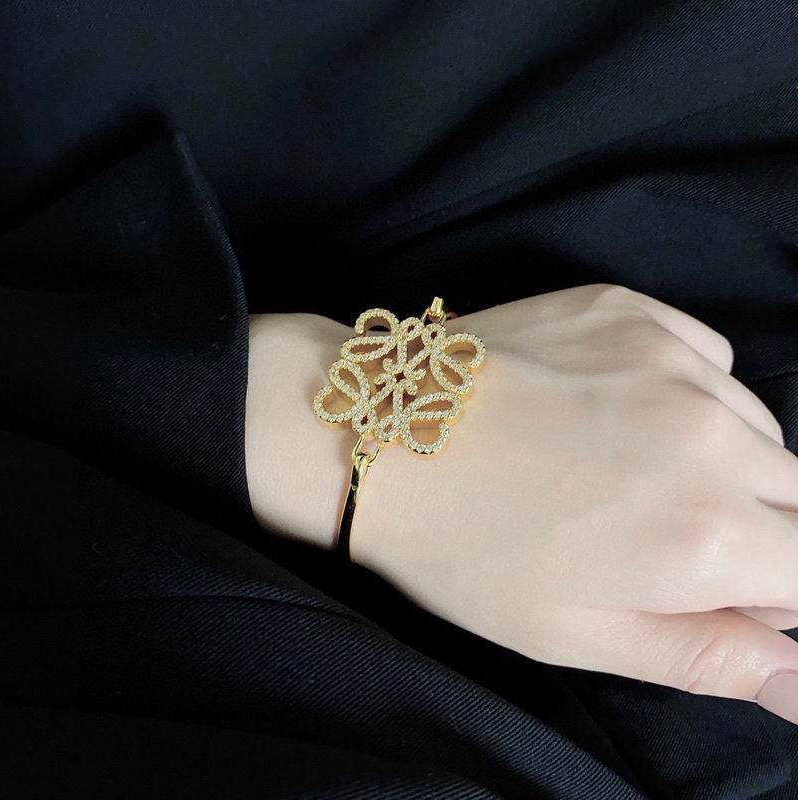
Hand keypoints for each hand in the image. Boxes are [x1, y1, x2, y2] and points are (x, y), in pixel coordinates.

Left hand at [245, 285, 797, 725]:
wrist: (377, 434)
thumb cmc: (464, 550)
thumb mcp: (577, 634)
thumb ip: (707, 657)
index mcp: (707, 535)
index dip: (775, 594)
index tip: (720, 591)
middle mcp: (713, 437)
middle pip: (797, 496)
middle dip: (755, 528)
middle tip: (656, 533)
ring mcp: (671, 360)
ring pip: (755, 427)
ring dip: (720, 459)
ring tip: (621, 468)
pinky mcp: (632, 310)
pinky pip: (708, 358)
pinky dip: (688, 392)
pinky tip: (615, 408)